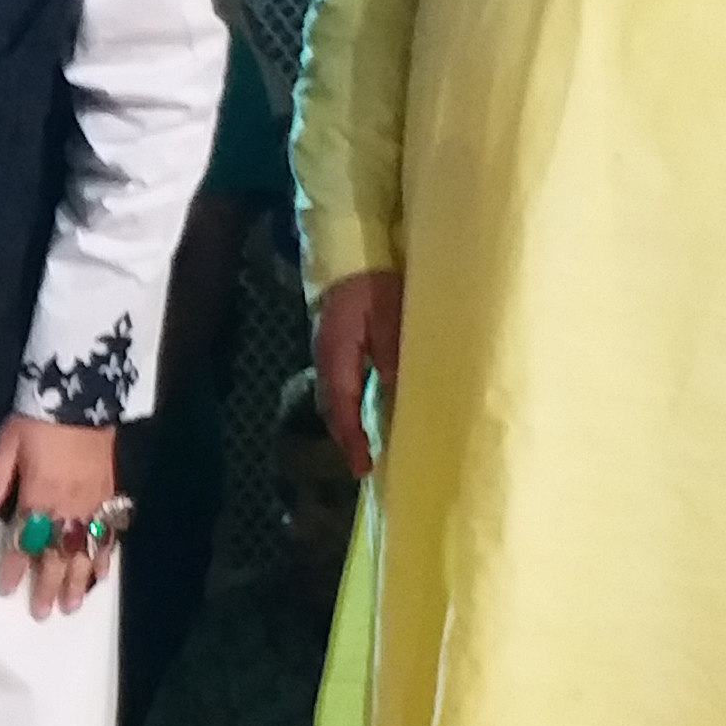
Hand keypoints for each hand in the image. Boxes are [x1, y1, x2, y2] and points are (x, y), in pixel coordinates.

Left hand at [0, 416, 122, 618]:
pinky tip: (102, 575)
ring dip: (78, 579)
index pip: (23, 538)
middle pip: (57, 551)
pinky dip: (106, 556)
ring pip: (84, 548)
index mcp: (39, 494)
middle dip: (49, 583)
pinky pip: (108, 532)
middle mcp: (67, 504)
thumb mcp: (7, 443)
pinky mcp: (110, 492)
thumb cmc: (38, 417)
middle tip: (43, 612)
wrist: (83, 393)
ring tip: (73, 605)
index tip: (8, 588)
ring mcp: (92, 500)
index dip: (15, 564)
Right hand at [312, 271, 401, 480]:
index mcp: (335, 353)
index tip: (364, 464)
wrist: (356, 259)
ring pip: (336, 401)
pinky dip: (353, 409)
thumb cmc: (376, 285)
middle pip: (333, 409)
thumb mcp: (391, 316)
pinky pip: (344, 389)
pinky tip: (368, 419)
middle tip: (364, 467)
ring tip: (366, 450)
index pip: (341, 404)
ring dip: (349, 427)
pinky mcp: (338, 354)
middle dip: (347, 440)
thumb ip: (394, 354)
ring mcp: (329, 358)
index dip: (352, 437)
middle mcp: (327, 361)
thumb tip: (398, 394)